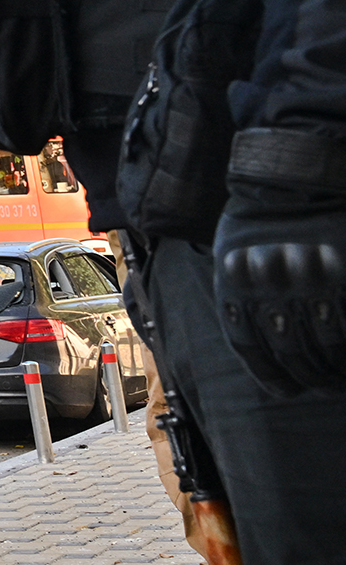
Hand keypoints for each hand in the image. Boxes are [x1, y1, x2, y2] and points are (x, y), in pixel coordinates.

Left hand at [215, 136, 345, 391]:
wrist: (293, 174)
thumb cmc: (258, 217)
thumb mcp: (230, 255)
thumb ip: (240, 298)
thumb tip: (262, 348)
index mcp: (235, 284)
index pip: (251, 349)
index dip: (272, 376)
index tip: (288, 390)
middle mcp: (270, 287)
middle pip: (291, 352)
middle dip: (310, 377)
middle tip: (325, 386)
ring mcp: (311, 282)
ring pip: (326, 346)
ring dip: (336, 370)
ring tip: (342, 377)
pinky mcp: (343, 278)